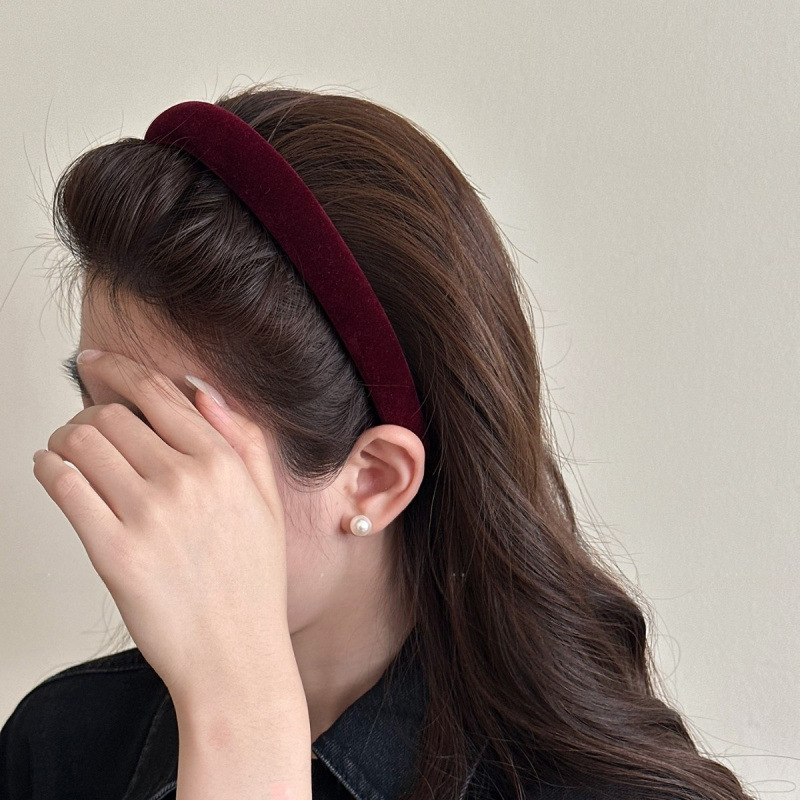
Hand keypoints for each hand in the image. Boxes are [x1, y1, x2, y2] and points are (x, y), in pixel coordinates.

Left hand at [32, 350, 295, 708]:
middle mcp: (185, 480)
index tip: (96, 360)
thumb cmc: (251, 582)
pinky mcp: (111, 551)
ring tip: (67, 449)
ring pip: (81, 441)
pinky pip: (63, 484)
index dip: (117, 367)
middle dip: (89, 410)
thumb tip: (202, 391)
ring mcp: (146, 515)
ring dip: (64, 436)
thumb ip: (243, 438)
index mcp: (223, 463)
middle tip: (84, 423)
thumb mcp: (266, 502)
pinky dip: (48, 467)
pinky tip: (53, 469)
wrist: (235, 655)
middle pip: (111, 413)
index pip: (157, 391)